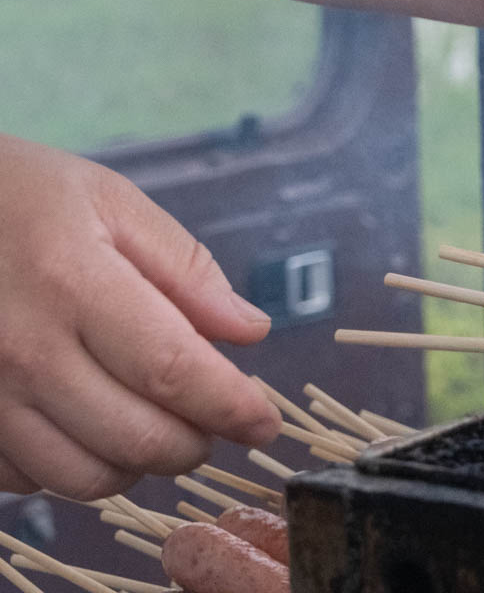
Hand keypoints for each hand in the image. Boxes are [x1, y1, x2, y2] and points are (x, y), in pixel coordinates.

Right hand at [0, 135, 279, 498]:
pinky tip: (89, 424)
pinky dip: (75, 466)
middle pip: (138, 437)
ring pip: (86, 477)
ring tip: (156, 423)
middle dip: (196, 444)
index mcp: (73, 284)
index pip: (174, 371)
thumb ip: (187, 269)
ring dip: (140, 463)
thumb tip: (251, 331)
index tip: (265, 423)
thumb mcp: (111, 202)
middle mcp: (24, 349)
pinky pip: (31, 481)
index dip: (232, 407)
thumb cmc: (20, 197)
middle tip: (214, 423)